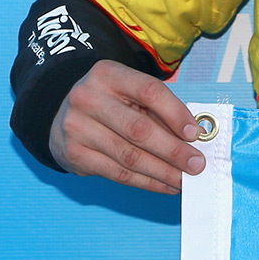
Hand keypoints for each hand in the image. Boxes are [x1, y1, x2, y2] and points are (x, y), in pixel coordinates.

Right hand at [48, 60, 205, 193]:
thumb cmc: (108, 101)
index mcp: (108, 74)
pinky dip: (146, 182)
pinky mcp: (74, 154)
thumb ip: (158, 109)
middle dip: (173, 151)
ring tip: (184, 179)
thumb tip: (193, 138)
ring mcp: (77, 127)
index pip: (149, 92)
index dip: (176, 114)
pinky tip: (165, 185)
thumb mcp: (129, 92)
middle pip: (139, 129)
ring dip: (163, 172)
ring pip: (129, 156)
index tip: (196, 134)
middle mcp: (88, 98)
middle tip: (197, 164)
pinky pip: (118, 173)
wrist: (62, 112)